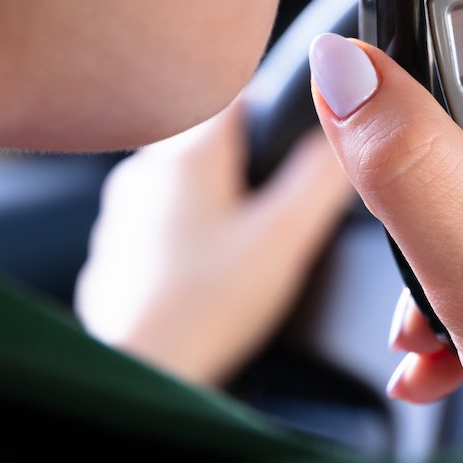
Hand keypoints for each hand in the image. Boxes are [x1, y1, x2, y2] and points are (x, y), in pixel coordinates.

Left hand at [76, 95, 351, 386]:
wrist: (138, 373)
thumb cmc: (201, 310)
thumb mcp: (284, 237)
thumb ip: (321, 176)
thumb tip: (348, 130)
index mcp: (187, 150)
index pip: (234, 89)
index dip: (272, 105)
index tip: (291, 134)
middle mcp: (145, 168)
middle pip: (210, 137)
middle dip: (247, 161)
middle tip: (276, 202)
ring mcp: (122, 212)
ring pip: (184, 181)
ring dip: (215, 199)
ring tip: (246, 242)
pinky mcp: (113, 252)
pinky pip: (160, 224)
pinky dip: (187, 237)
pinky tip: (208, 273)